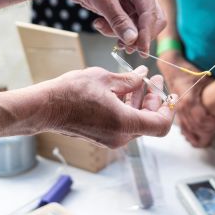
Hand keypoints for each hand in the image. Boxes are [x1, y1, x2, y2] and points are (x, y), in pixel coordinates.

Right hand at [38, 66, 173, 147]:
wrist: (45, 107)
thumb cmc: (72, 93)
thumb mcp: (105, 79)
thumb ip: (129, 80)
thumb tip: (143, 76)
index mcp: (125, 124)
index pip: (160, 124)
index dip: (168, 109)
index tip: (169, 93)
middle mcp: (120, 136)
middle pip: (148, 122)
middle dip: (153, 99)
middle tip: (153, 79)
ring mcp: (109, 138)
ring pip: (134, 122)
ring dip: (139, 102)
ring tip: (139, 80)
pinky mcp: (100, 136)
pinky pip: (121, 123)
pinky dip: (126, 108)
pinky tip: (122, 89)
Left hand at [57, 0, 164, 55]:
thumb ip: (118, 20)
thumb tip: (132, 39)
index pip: (151, 13)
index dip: (147, 33)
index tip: (141, 50)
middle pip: (151, 21)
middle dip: (137, 34)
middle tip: (124, 46)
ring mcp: (133, 0)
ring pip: (138, 26)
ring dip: (122, 33)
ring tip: (101, 27)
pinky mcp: (124, 8)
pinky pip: (127, 26)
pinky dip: (115, 30)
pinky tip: (100, 24)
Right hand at [156, 53, 214, 147]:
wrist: (174, 71)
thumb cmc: (190, 73)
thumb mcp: (206, 79)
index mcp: (189, 100)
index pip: (201, 119)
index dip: (211, 124)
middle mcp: (182, 108)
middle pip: (196, 128)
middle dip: (208, 132)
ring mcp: (178, 112)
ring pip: (189, 131)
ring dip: (200, 137)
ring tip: (209, 139)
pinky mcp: (177, 114)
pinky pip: (184, 130)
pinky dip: (191, 136)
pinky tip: (197, 140)